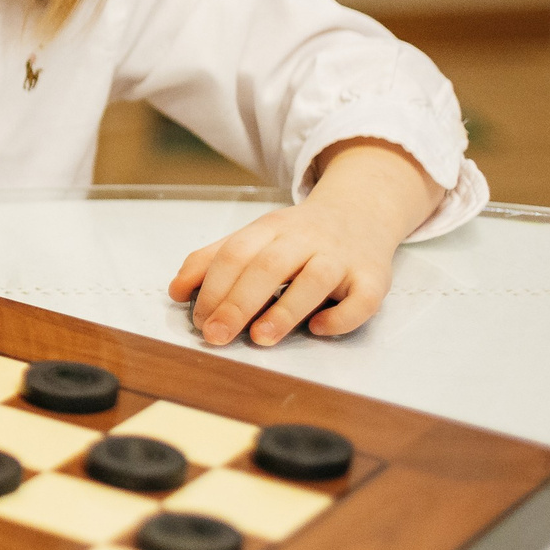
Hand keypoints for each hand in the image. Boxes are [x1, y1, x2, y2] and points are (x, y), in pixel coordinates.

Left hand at [168, 140, 441, 345]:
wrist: (362, 211)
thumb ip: (212, 260)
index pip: (236, 253)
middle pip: (268, 266)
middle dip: (238, 303)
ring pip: (315, 279)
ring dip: (285, 310)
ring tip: (259, 338)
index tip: (199, 320)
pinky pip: (363, 298)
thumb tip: (175, 292)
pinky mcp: (374, 277)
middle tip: (216, 336)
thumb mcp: (255, 237)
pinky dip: (341, 316)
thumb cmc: (300, 236)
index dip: (213, 287)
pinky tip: (318, 329)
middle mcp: (306, 239)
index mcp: (271, 228)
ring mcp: (342, 257)